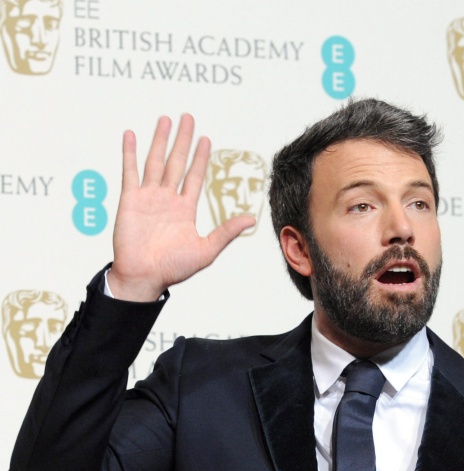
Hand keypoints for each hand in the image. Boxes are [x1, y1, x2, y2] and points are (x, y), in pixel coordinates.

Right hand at [107, 114, 255, 301]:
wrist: (144, 276)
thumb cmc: (172, 269)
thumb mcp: (206, 250)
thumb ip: (226, 232)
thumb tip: (251, 219)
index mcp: (184, 210)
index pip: (194, 176)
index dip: (201, 158)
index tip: (206, 139)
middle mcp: (167, 200)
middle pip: (176, 162)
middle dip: (183, 140)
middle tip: (188, 118)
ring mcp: (148, 197)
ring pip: (155, 161)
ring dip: (160, 140)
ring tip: (165, 120)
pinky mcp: (130, 199)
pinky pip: (130, 171)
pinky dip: (130, 153)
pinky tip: (132, 135)